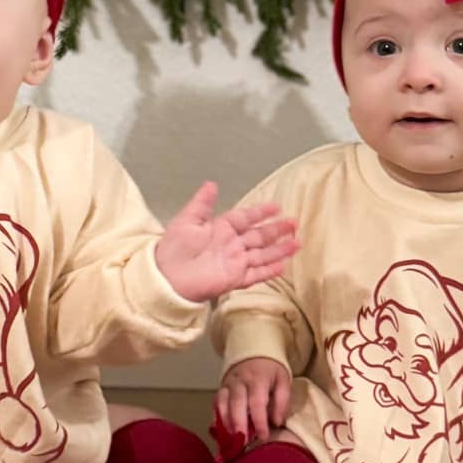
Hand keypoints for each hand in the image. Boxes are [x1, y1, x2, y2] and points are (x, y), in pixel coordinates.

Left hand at [155, 182, 299, 302]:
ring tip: (297, 243)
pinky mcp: (234, 279)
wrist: (165, 277)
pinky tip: (283, 266)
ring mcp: (234, 262)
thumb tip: (212, 184)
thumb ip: (201, 203)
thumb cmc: (171, 250)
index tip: (276, 206)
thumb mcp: (186, 221)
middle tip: (294, 223)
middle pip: (259, 236)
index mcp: (220, 229)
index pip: (245, 218)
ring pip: (262, 255)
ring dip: (279, 250)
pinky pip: (255, 275)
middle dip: (277, 230)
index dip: (260, 212)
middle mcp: (230, 245)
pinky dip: (269, 271)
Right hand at [214, 356, 292, 447]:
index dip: (259, 421)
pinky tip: (222, 432)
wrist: (253, 352)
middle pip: (236, 405)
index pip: (257, 402)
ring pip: (223, 405)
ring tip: (233, 441)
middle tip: (243, 443)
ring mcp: (227, 385)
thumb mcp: (283, 380)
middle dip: (239, 425)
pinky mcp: (221, 389)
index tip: (263, 436)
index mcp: (258, 379)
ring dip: (227, 424)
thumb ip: (282, 401)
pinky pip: (216, 404)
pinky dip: (217, 419)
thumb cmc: (270, 370)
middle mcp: (240, 382)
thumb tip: (276, 422)